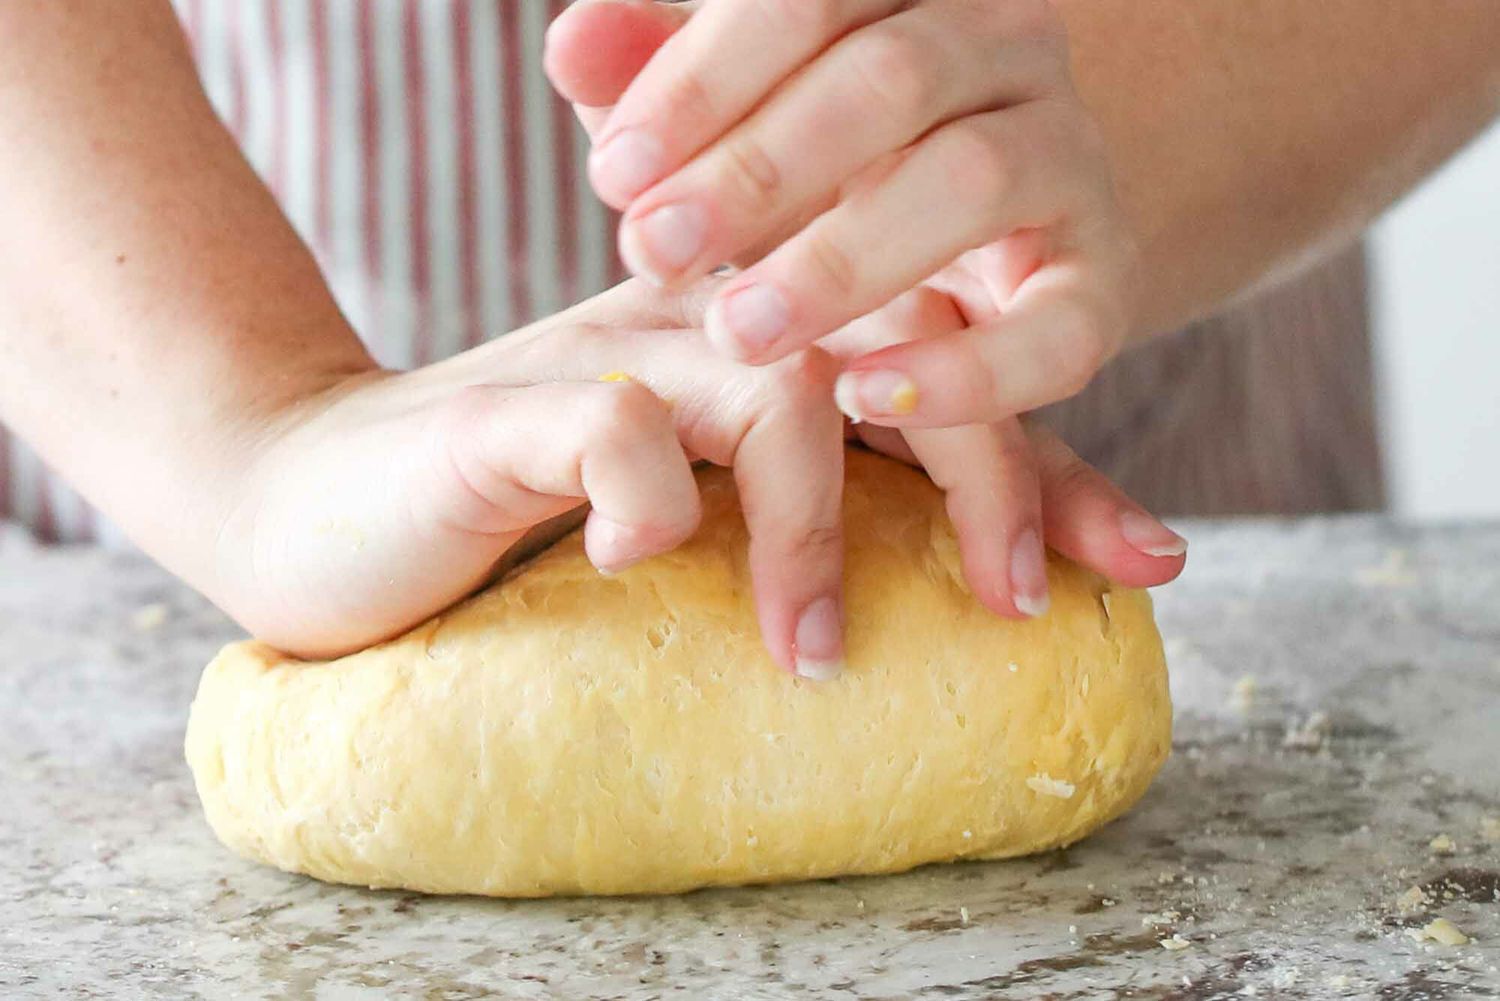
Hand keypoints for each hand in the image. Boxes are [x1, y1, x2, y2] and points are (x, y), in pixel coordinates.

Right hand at [210, 280, 1181, 677]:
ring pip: (773, 391)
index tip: (1148, 559)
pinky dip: (651, 504)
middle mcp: (705, 335)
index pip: (938, 387)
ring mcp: (610, 359)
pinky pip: (618, 432)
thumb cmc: (519, 534)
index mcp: (761, 356)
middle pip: (897, 356)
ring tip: (809, 651)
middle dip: (982, 476)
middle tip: (1009, 599)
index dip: (1051, 466)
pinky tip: (637, 561)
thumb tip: (973, 605)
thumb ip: (807, 534)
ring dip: (812, 529)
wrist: (323, 510)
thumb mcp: (694, 537)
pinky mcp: (516, 407)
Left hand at [546, 0, 1137, 425]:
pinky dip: (970, 371)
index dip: (703, 82)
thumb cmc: (813, 162)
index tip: (613, 175)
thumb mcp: (724, 113)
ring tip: (740, 329)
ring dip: (841, 262)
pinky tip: (863, 394)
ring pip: (973, 183)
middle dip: (756, 172)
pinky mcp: (1102, 279)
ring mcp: (1069, 156)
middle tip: (653, 253)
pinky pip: (1064, 327)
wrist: (961, 237)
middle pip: (890, 81)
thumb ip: (654, 74)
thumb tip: (572, 44)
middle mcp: (1007, 45)